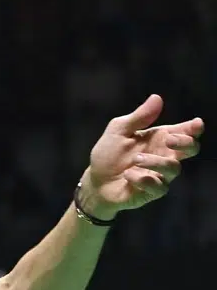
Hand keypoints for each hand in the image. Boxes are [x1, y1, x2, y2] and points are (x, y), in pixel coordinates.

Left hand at [84, 94, 203, 218]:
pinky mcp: (151, 191)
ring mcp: (160, 174)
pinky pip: (160, 187)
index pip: (186, 132)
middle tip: (168, 139)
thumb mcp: (118, 131)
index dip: (194, 128)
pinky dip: (144, 180)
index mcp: (160, 138)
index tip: (195, 124)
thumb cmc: (109, 154)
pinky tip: (128, 176)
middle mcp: (164, 156)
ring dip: (156, 162)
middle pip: (191, 149)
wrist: (95, 180)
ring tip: (135, 160)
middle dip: (185, 142)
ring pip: (174, 168)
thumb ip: (138, 117)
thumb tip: (157, 98)